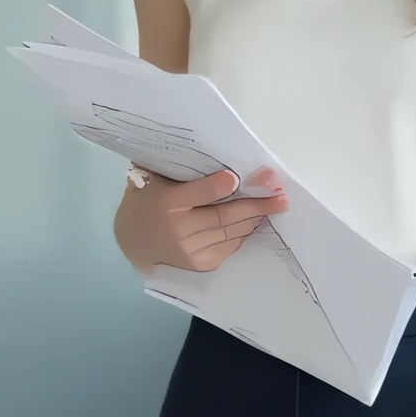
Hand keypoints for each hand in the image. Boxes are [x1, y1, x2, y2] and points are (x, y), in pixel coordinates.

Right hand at [115, 165, 286, 275]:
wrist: (135, 242)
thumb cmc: (148, 201)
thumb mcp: (153, 179)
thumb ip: (176, 169)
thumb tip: (211, 152)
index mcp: (166, 204)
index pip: (199, 194)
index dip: (221, 186)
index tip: (242, 177)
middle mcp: (179, 230)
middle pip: (225, 215)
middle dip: (257, 204)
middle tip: (280, 195)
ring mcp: (192, 251)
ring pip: (232, 231)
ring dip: (256, 218)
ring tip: (275, 204)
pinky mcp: (202, 264)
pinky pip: (231, 245)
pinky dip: (244, 231)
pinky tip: (254, 220)